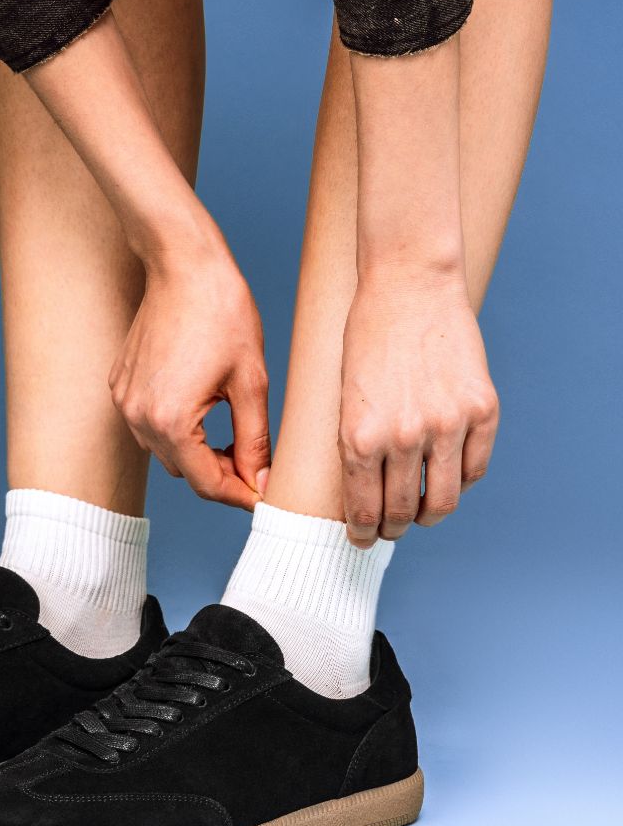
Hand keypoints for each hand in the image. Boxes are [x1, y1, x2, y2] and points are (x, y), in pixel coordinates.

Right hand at [110, 249, 270, 509]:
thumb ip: (255, 440)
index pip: (206, 483)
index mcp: (171, 421)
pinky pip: (149, 425)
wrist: (182, 263)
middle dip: (220, 472)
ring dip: (197, 451)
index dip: (239, 494)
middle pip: (185, 471)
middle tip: (255, 459)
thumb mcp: (250, 380)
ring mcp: (124, 401)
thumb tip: (261, 480)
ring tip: (232, 434)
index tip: (263, 493)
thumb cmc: (220, 312)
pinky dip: (175, 428)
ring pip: (165, 451)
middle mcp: (139, 417)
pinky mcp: (120, 385)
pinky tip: (203, 408)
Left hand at [338, 270, 498, 546]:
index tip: (362, 538)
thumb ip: (355, 445)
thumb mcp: (343, 396)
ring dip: (429, 514)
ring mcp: (447, 425)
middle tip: (388, 530)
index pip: (362, 509)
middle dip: (391, 529)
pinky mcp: (482, 411)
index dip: (362, 532)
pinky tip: (447, 478)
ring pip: (444, 500)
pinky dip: (461, 481)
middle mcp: (403, 438)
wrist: (408, 287)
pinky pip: (475, 469)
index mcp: (359, 436)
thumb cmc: (366, 338)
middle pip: (402, 512)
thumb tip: (363, 493)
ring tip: (420, 512)